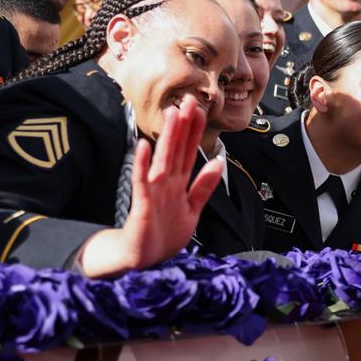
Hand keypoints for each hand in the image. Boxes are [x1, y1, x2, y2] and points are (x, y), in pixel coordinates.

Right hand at [78, 97, 221, 277]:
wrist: (144, 259)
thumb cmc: (165, 234)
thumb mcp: (192, 209)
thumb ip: (204, 187)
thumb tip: (218, 162)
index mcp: (179, 184)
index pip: (189, 152)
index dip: (194, 132)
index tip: (200, 110)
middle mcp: (166, 183)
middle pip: (177, 149)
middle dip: (183, 126)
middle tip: (189, 100)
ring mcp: (154, 192)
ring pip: (163, 159)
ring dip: (168, 138)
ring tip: (172, 115)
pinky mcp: (142, 205)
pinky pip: (142, 182)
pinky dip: (142, 165)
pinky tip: (142, 147)